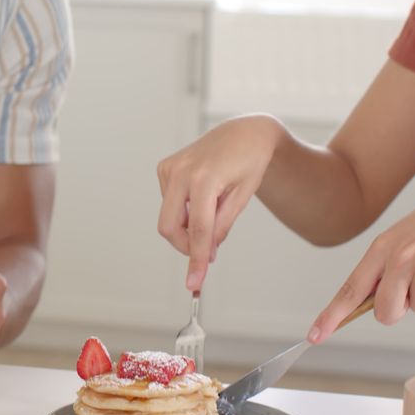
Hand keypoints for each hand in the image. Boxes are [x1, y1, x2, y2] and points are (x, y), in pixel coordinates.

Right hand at [157, 115, 283, 290]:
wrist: (244, 132)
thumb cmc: (250, 162)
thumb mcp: (243, 197)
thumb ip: (222, 226)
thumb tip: (206, 252)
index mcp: (205, 178)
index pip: (198, 229)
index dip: (197, 259)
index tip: (195, 283)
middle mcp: (181, 171)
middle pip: (170, 226)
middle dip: (186, 246)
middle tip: (207, 253)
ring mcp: (170, 168)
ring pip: (169, 217)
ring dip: (188, 226)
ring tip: (213, 209)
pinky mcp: (165, 168)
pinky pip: (169, 203)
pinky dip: (184, 211)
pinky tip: (202, 197)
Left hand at [309, 179, 414, 343]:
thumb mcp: (399, 239)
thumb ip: (382, 269)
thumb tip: (369, 302)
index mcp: (381, 249)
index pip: (349, 290)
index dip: (331, 316)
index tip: (314, 335)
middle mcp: (399, 259)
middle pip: (385, 313)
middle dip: (397, 310)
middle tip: (411, 286)